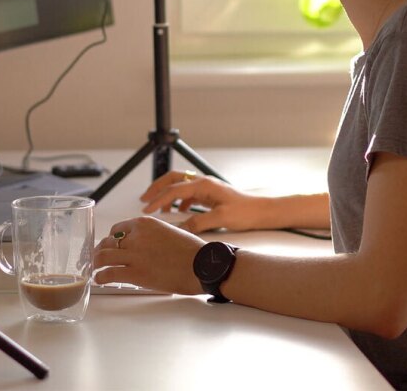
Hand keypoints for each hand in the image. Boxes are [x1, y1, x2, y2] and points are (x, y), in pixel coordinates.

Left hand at [92, 216, 204, 294]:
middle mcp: (136, 236)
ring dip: (96, 263)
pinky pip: (108, 273)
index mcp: (145, 224)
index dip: (111, 239)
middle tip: (98, 259)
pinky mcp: (135, 273)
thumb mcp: (169, 231)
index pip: (117, 229)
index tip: (110, 246)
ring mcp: (134, 254)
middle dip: (100, 251)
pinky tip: (100, 279)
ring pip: (102, 256)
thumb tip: (140, 245)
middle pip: (107, 242)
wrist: (202, 265)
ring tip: (95, 269)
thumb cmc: (192, 251)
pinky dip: (100, 277)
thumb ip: (151, 236)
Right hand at [140, 171, 269, 232]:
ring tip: (158, 208)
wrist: (262, 211)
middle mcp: (204, 183)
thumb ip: (199, 222)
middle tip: (144, 199)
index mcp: (204, 185)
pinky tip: (179, 213)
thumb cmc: (246, 212)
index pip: (174, 190)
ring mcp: (207, 188)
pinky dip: (179, 202)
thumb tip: (182, 228)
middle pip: (173, 179)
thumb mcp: (221, 219)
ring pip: (180, 186)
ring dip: (167, 195)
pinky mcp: (211, 195)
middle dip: (157, 188)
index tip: (147, 208)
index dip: (158, 199)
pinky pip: (189, 195)